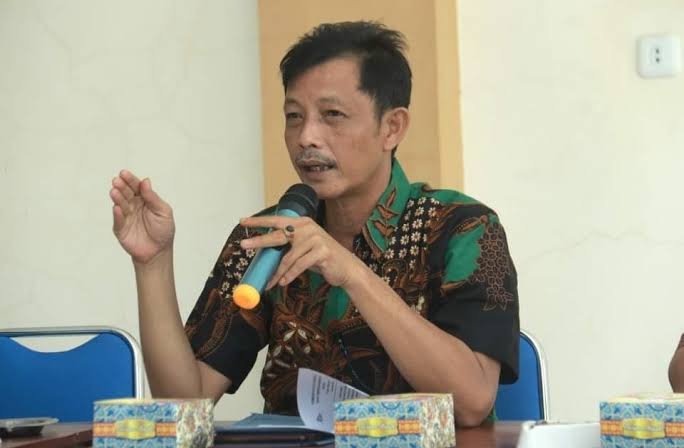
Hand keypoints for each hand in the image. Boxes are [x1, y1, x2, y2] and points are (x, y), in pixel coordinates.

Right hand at [110, 170, 174, 263]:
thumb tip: (146, 181)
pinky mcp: (120, 228)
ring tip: (114, 191)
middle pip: (126, 193)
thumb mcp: (163, 211)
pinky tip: (117, 207)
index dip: (130, 180)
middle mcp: (133, 205)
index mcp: (144, 199)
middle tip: (117, 180)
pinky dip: (118, 214)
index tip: (124, 173)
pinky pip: (118, 220)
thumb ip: (153, 197)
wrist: (159, 251)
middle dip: (121, 186)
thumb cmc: (163, 230)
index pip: (136, 187)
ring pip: (120, 204)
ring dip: (117, 197)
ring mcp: (126, 216)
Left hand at [239, 216, 361, 289]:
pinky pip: (299, 266)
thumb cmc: (322, 259)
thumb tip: (265, 253)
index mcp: (302, 223)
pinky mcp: (321, 252)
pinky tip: (282, 282)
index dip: (259, 221)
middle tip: (243, 245)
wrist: (346, 268)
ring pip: (287, 258)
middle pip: (278, 235)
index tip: (243, 221)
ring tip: (269, 282)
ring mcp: (315, 238)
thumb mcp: (304, 248)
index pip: (277, 220)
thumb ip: (289, 246)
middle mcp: (308, 227)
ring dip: (277, 272)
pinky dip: (289, 276)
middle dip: (259, 241)